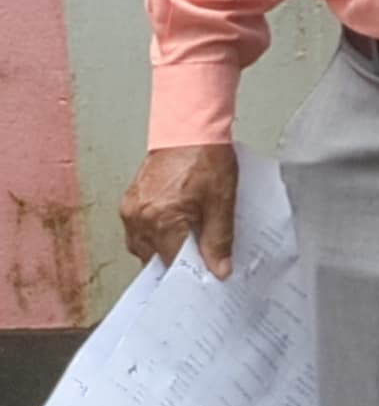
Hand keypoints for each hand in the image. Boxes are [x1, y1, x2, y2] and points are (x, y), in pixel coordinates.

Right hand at [118, 145, 238, 278]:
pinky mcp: (130, 202)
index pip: (172, 264)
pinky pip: (139, 231)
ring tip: (188, 239)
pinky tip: (174, 226)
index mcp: (161, 220)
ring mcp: (131, 210)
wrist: (189, 130)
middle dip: (176, 261)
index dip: (190, 272)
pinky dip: (155, 234)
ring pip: (144, 246)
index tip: (205, 275)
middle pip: (155, 258)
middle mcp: (139, 218)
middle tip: (199, 257)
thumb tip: (218, 270)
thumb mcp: (222, 201)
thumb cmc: (206, 158)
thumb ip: (219, 239)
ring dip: (164, 247)